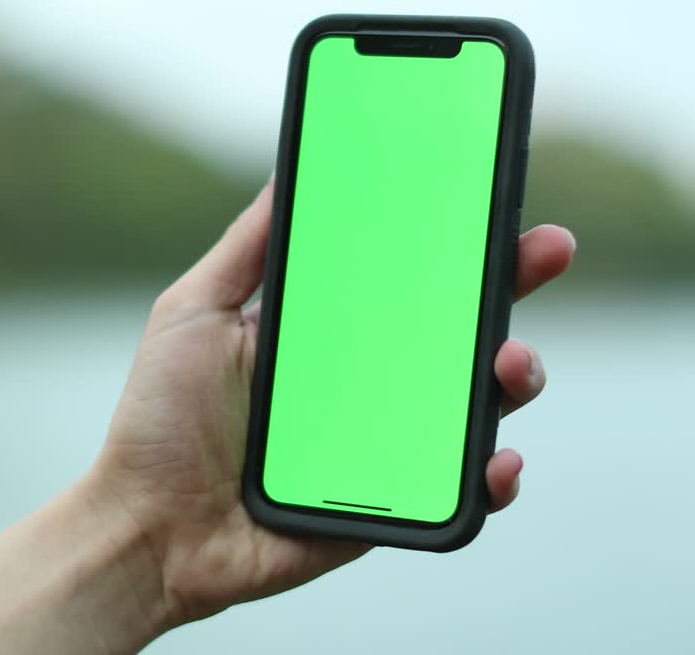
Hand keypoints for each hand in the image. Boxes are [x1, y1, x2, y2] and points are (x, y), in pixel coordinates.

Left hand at [90, 178, 575, 626]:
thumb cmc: (159, 419)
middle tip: (549, 250)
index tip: (497, 198)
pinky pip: (459, 494)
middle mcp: (368, 382)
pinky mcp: (390, 508)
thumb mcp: (193, 311)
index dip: (457, 238)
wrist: (146, 526)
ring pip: (477, 405)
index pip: (409, 275)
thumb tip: (288, 169)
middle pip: (461, 328)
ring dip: (515, 376)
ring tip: (511, 362)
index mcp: (330, 331)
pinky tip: (496, 462)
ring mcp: (385, 444)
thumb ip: (247, 247)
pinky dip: (492, 480)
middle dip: (515, 284)